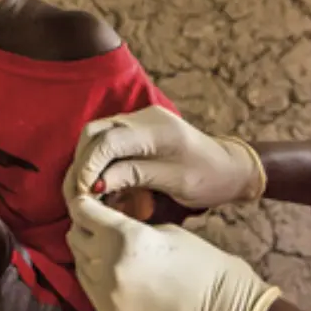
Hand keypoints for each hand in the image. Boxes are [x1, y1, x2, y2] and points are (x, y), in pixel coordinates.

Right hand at [65, 106, 264, 209]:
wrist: (232, 168)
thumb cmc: (209, 179)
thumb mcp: (174, 182)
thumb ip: (135, 176)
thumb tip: (96, 182)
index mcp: (157, 129)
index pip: (109, 140)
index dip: (89, 165)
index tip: (82, 191)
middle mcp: (145, 118)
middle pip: (96, 132)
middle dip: (82, 162)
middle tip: (78, 192)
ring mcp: (141, 121)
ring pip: (99, 135)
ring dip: (88, 161)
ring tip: (87, 190)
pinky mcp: (140, 130)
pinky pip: (110, 141)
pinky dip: (100, 161)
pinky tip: (101, 183)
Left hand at [66, 193, 280, 310]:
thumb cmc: (202, 263)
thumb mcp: (164, 231)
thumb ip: (128, 226)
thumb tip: (105, 223)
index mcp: (124, 236)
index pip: (82, 210)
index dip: (84, 202)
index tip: (90, 201)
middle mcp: (108, 264)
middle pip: (74, 236)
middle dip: (84, 226)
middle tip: (97, 222)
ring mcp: (106, 295)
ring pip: (78, 262)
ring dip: (87, 251)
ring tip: (105, 247)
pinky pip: (89, 288)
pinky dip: (94, 276)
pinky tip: (111, 270)